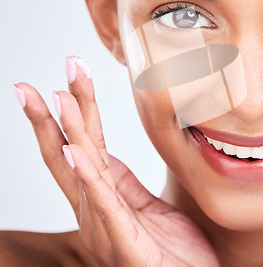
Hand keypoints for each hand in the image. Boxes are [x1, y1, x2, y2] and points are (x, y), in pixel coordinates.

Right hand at [14, 57, 218, 266]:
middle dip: (54, 114)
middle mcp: (96, 210)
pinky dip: (87, 176)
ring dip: (68, 131)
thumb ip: (122, 184)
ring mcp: (105, 226)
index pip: (85, 145)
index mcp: (104, 198)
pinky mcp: (123, 242)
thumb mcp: (145, 208)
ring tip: (56, 98)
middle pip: (70, 152)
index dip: (76, 110)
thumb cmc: (170, 252)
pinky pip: (104, 203)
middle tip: (31, 81)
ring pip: (81, 170)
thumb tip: (103, 155)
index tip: (70, 74)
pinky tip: (73, 151)